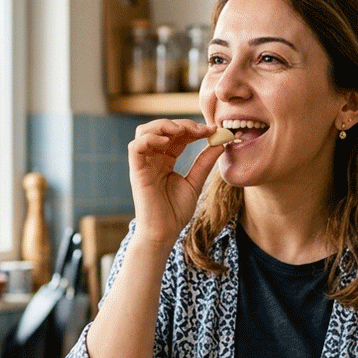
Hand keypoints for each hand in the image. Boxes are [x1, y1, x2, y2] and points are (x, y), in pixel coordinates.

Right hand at [128, 119, 224, 247]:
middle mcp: (153, 159)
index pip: (177, 135)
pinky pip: (136, 147)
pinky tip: (167, 143)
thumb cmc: (176, 212)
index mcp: (165, 160)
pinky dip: (150, 139)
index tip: (213, 130)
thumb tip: (221, 142)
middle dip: (182, 124)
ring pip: (145, 131)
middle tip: (201, 130)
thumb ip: (205, 162)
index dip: (193, 129)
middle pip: (161, 128)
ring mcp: (143, 164)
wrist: (164, 233)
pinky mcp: (136, 171)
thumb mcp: (195, 182)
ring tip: (182, 132)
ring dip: (163, 126)